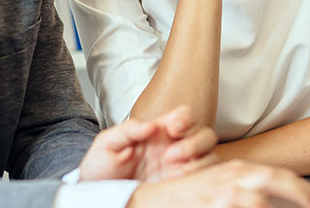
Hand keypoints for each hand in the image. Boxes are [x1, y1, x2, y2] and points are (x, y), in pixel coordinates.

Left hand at [79, 106, 218, 182]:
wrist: (98, 193)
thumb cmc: (102, 165)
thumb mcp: (107, 143)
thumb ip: (127, 130)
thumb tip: (151, 125)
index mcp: (159, 131)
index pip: (185, 116)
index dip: (185, 118)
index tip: (172, 128)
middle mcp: (174, 147)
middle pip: (206, 136)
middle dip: (194, 143)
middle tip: (170, 155)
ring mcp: (180, 167)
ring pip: (210, 157)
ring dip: (198, 162)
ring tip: (174, 171)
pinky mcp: (181, 186)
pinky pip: (204, 179)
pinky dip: (199, 178)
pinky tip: (178, 181)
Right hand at [127, 160, 309, 207]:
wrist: (147, 199)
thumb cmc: (184, 198)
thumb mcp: (219, 189)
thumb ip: (245, 193)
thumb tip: (267, 200)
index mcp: (239, 170)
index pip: (282, 176)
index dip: (307, 191)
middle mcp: (235, 177)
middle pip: (282, 179)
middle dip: (308, 195)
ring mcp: (224, 192)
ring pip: (262, 199)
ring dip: (284, 205)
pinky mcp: (213, 204)